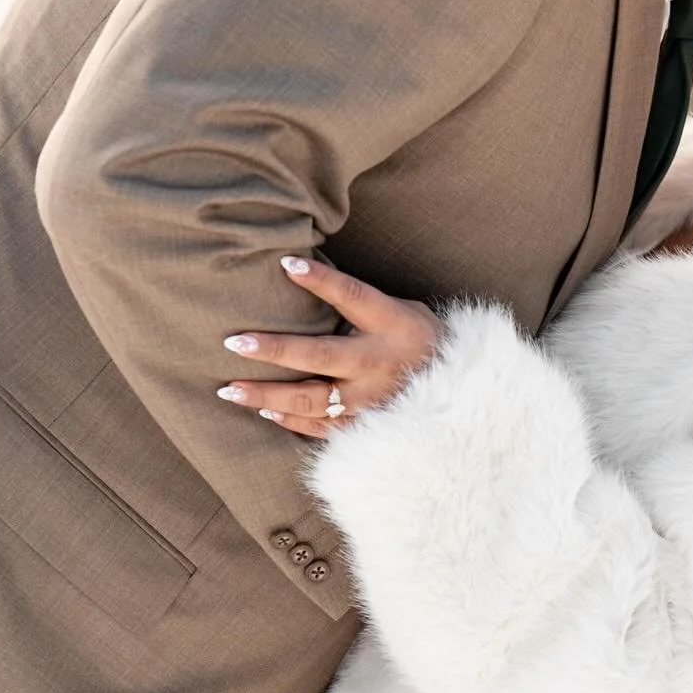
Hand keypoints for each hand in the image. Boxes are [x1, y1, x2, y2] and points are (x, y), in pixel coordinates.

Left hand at [217, 255, 443, 439]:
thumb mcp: (406, 312)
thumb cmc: (421, 343)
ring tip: (229, 389)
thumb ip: (363, 307)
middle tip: (233, 342)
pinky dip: (290, 421)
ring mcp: (372, 400)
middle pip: (320, 355)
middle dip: (274, 349)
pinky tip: (263, 411)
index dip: (321, 280)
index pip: (353, 296)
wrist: (463, 397)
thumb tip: (307, 281)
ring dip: (267, 396)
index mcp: (393, 325)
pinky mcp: (367, 427)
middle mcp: (380, 363)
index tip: (286, 264)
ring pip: (311, 401)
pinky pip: (321, 428)